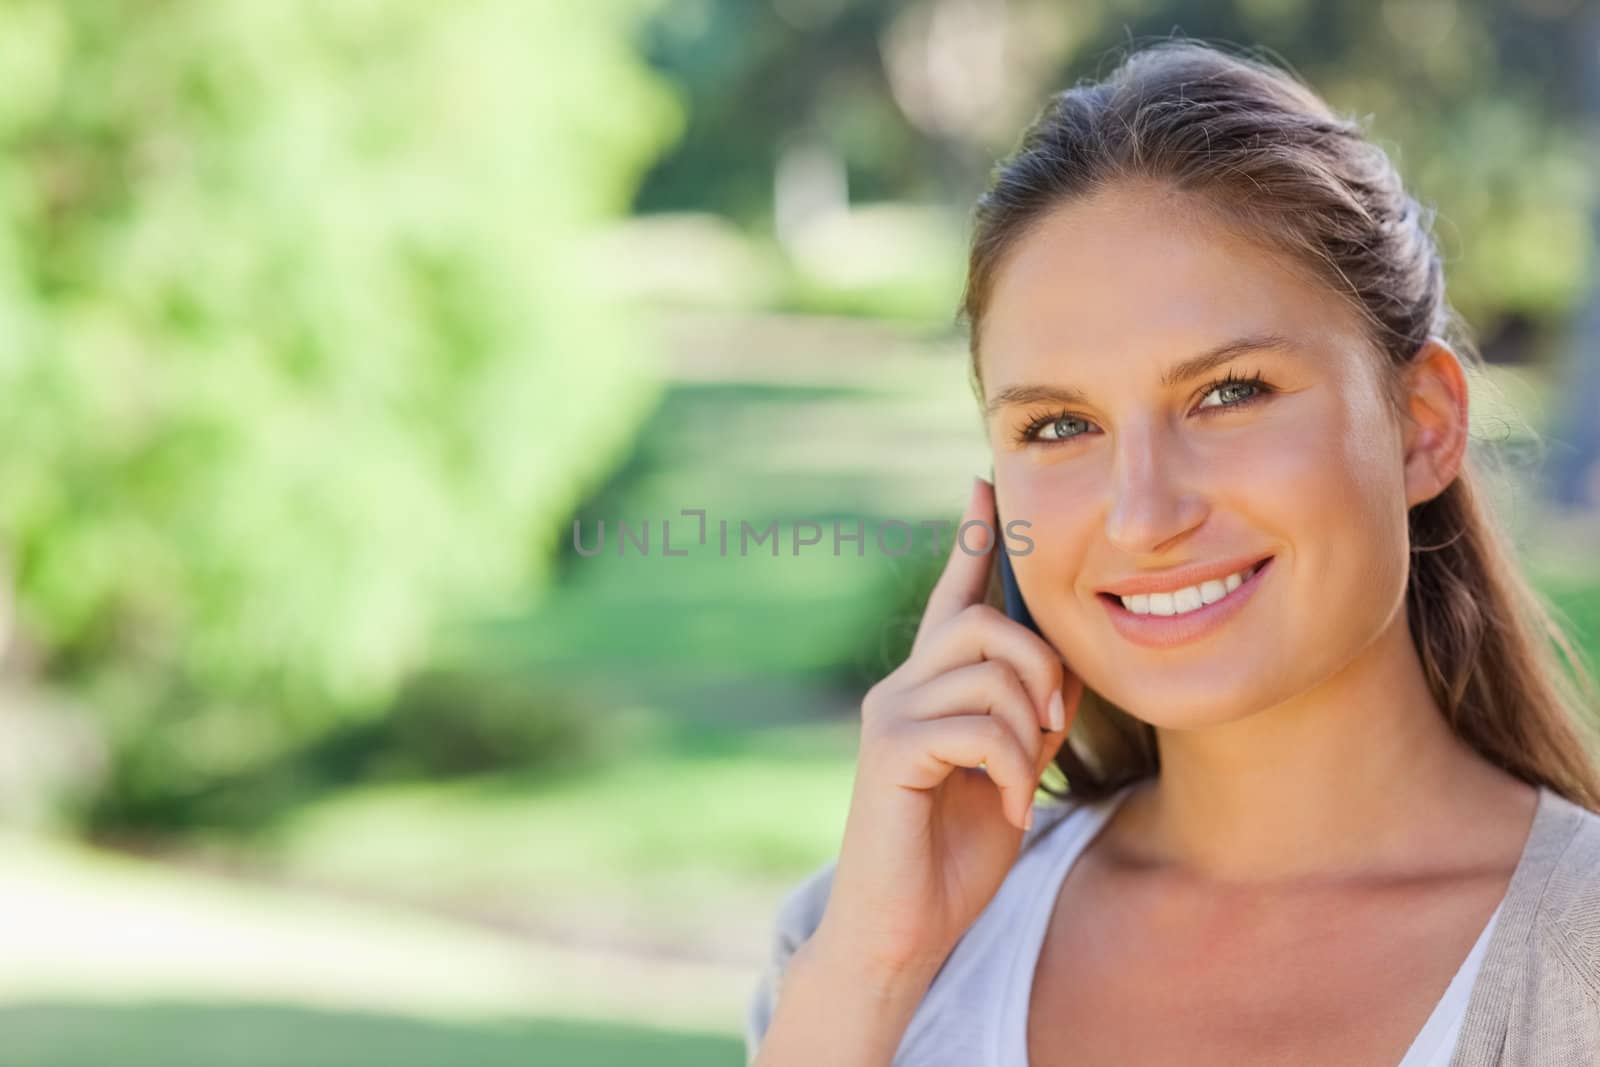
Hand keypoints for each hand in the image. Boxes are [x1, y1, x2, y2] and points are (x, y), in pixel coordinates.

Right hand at [812, 476, 1082, 978]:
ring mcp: (891, 717)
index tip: (983, 483)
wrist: (902, 930)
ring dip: (1028, 732)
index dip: (971, 540)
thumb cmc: (953, 854)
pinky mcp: (890, 753)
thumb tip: (1062, 672)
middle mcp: (902, 688)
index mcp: (930, 687)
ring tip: (1020, 783)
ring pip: (987, 673)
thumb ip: (1028, 717)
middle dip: (1041, 667)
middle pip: (984, 623)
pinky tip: (1004, 808)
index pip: (954, 597)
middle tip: (1054, 727)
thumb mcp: (1010, 772)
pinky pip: (975, 727)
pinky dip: (1010, 769)